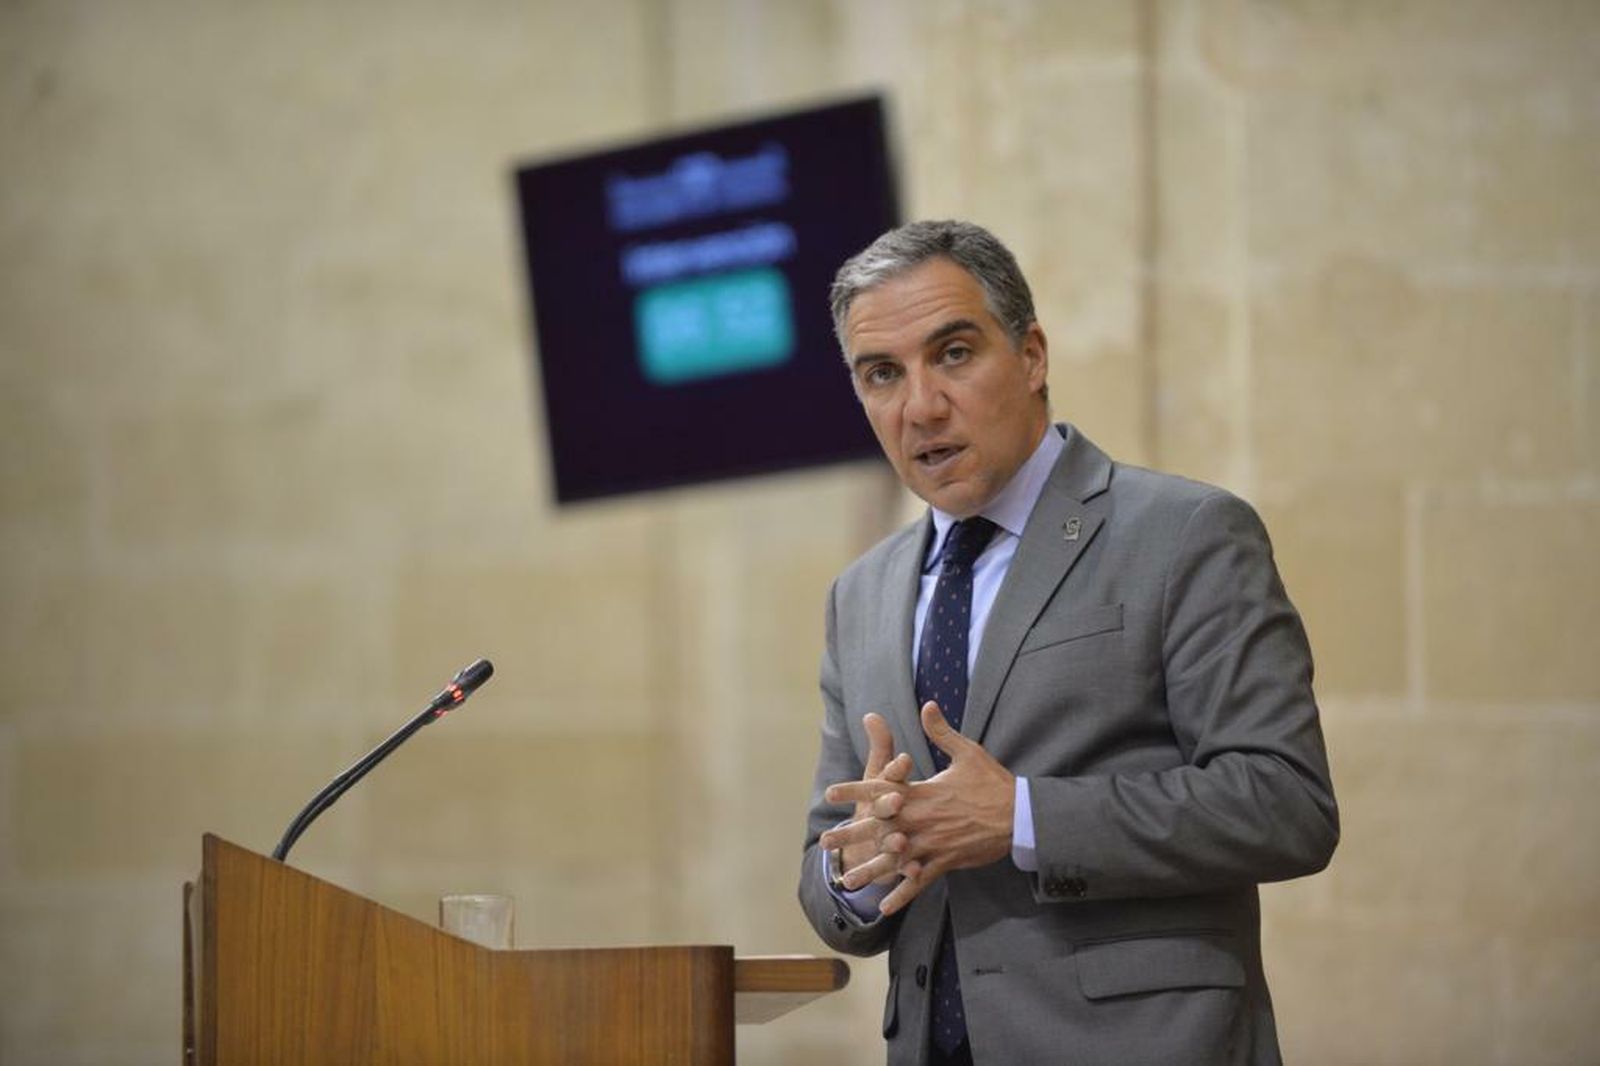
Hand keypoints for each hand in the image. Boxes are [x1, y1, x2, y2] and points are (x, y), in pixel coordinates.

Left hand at [823, 701, 1014, 914]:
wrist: (1020, 815)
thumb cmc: (993, 782)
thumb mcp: (968, 752)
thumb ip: (942, 732)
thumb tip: (927, 704)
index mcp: (922, 792)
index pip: (881, 789)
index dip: (855, 790)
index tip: (831, 792)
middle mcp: (921, 819)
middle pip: (879, 828)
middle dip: (852, 834)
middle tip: (826, 842)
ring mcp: (933, 843)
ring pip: (894, 860)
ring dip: (870, 870)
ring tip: (846, 881)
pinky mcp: (946, 861)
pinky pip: (920, 882)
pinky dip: (903, 894)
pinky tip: (884, 909)